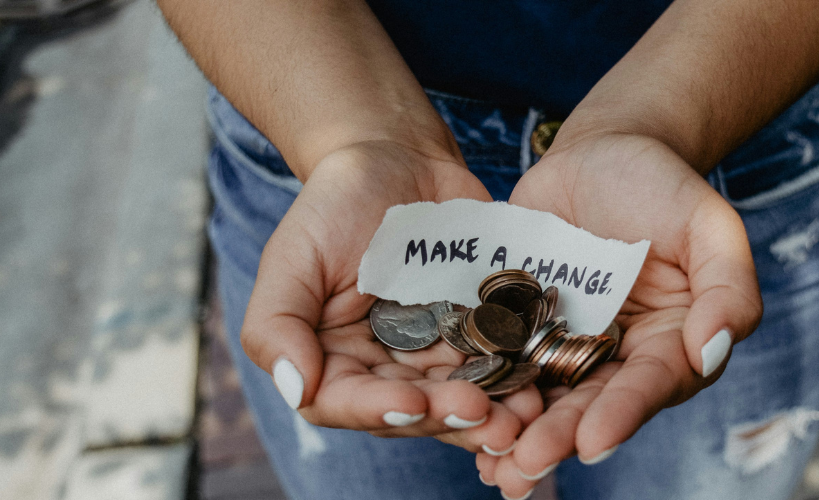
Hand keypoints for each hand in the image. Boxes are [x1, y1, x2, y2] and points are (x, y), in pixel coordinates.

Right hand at [240, 140, 542, 452]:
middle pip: (413, 411)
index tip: (415, 404)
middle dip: (449, 417)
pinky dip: (518, 379)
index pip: (346, 403)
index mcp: (332, 360)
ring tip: (523, 416)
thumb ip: (276, 324)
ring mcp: (435, 354)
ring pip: (461, 398)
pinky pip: (499, 364)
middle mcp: (384, 368)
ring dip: (493, 414)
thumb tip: (296, 388)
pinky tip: (541, 385)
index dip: (380, 411)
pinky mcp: (479, 333)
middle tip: (486, 416)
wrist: (398, 158)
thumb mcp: (292, 256)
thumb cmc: (335, 204)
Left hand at [482, 134, 762, 496]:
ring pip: (542, 395)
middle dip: (558, 437)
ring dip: (516, 432)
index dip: (622, 414)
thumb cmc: (663, 185)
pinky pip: (500, 360)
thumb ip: (728, 287)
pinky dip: (483, 389)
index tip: (593, 442)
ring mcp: (564, 342)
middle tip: (525, 464)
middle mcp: (617, 355)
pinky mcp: (520, 324)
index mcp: (670, 343)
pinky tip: (456, 416)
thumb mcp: (709, 224)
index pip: (649, 385)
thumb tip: (711, 352)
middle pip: (589, 403)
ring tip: (491, 465)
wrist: (601, 152)